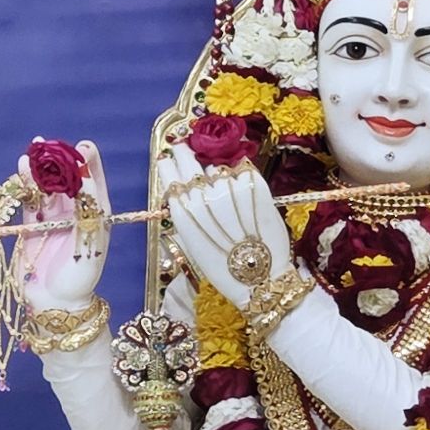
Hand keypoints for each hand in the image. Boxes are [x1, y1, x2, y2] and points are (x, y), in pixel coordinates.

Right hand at [17, 139, 109, 315]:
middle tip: (48, 144)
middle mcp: (75, 211)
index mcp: (97, 212)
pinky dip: (25, 186)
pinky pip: (28, 201)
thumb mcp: (91, 237)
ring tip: (32, 152)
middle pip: (67, 178)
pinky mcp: (31, 227)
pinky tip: (21, 170)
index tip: (81, 147)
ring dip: (39, 170)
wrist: (56, 303)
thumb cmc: (81, 274)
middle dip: (58, 160)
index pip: (94, 178)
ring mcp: (52, 218)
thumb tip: (82, 173)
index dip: (88, 160)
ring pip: (45, 187)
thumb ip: (87, 204)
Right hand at [158, 141, 291, 308]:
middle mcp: (204, 195)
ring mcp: (231, 188)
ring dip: (216, 172)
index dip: (170, 163)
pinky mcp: (257, 186)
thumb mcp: (193, 242)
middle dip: (186, 154)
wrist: (260, 281)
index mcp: (184, 211)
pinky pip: (243, 170)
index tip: (169, 155)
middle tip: (185, 148)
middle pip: (191, 163)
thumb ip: (187, 213)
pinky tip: (241, 187)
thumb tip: (186, 189)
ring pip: (218, 167)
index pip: (171, 175)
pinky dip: (240, 175)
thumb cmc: (223, 268)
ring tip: (221, 186)